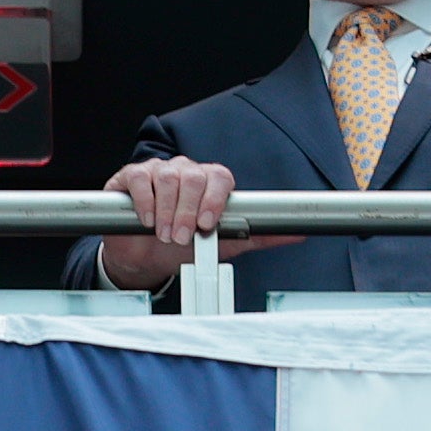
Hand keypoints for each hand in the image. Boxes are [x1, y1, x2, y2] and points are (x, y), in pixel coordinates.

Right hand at [101, 157, 303, 287]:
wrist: (147, 258)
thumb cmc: (184, 247)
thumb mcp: (225, 245)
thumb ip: (260, 237)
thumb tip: (297, 235)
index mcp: (209, 183)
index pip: (220, 177)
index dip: (215, 199)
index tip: (208, 224)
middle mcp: (186, 172)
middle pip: (192, 177)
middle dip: (187, 212)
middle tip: (182, 236)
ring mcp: (158, 171)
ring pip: (168, 178)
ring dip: (166, 211)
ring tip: (164, 233)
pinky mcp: (132, 176)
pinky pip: (141, 177)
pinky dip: (145, 200)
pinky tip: (146, 219)